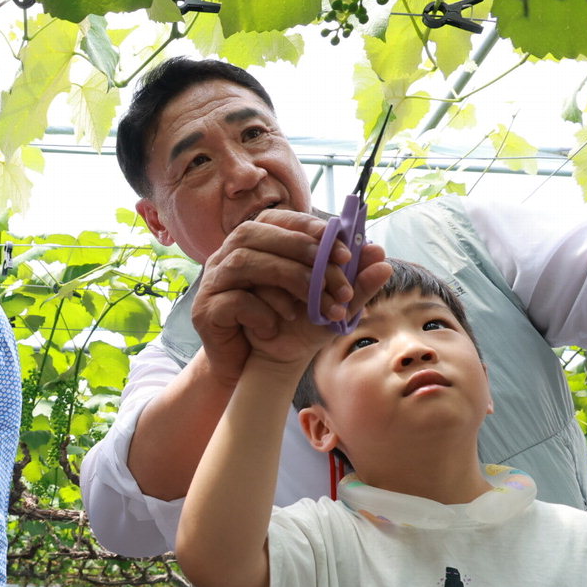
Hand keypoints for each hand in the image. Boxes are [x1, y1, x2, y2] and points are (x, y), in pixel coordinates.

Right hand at [192, 209, 389, 381]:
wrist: (251, 366)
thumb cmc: (288, 327)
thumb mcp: (326, 305)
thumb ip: (352, 282)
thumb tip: (381, 257)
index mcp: (255, 243)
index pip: (279, 219)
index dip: (310, 229)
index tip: (345, 251)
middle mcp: (227, 254)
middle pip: (257, 234)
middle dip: (303, 253)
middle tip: (339, 280)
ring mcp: (212, 281)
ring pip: (244, 262)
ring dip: (287, 280)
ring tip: (315, 305)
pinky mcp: (205, 311)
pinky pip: (233, 300)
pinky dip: (262, 312)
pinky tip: (278, 325)